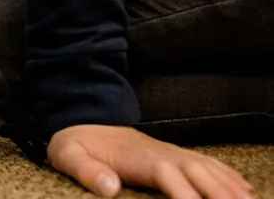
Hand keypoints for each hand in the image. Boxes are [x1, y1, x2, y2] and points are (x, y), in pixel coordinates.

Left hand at [48, 125, 253, 197]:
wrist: (82, 119)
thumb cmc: (75, 143)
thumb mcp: (67, 154)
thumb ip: (86, 170)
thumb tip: (109, 188)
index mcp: (136, 157)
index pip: (167, 174)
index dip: (185, 192)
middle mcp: (160, 153)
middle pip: (197, 171)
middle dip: (219, 192)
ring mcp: (170, 152)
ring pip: (207, 168)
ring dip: (229, 186)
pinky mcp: (173, 154)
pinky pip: (207, 163)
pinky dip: (228, 176)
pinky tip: (244, 189)